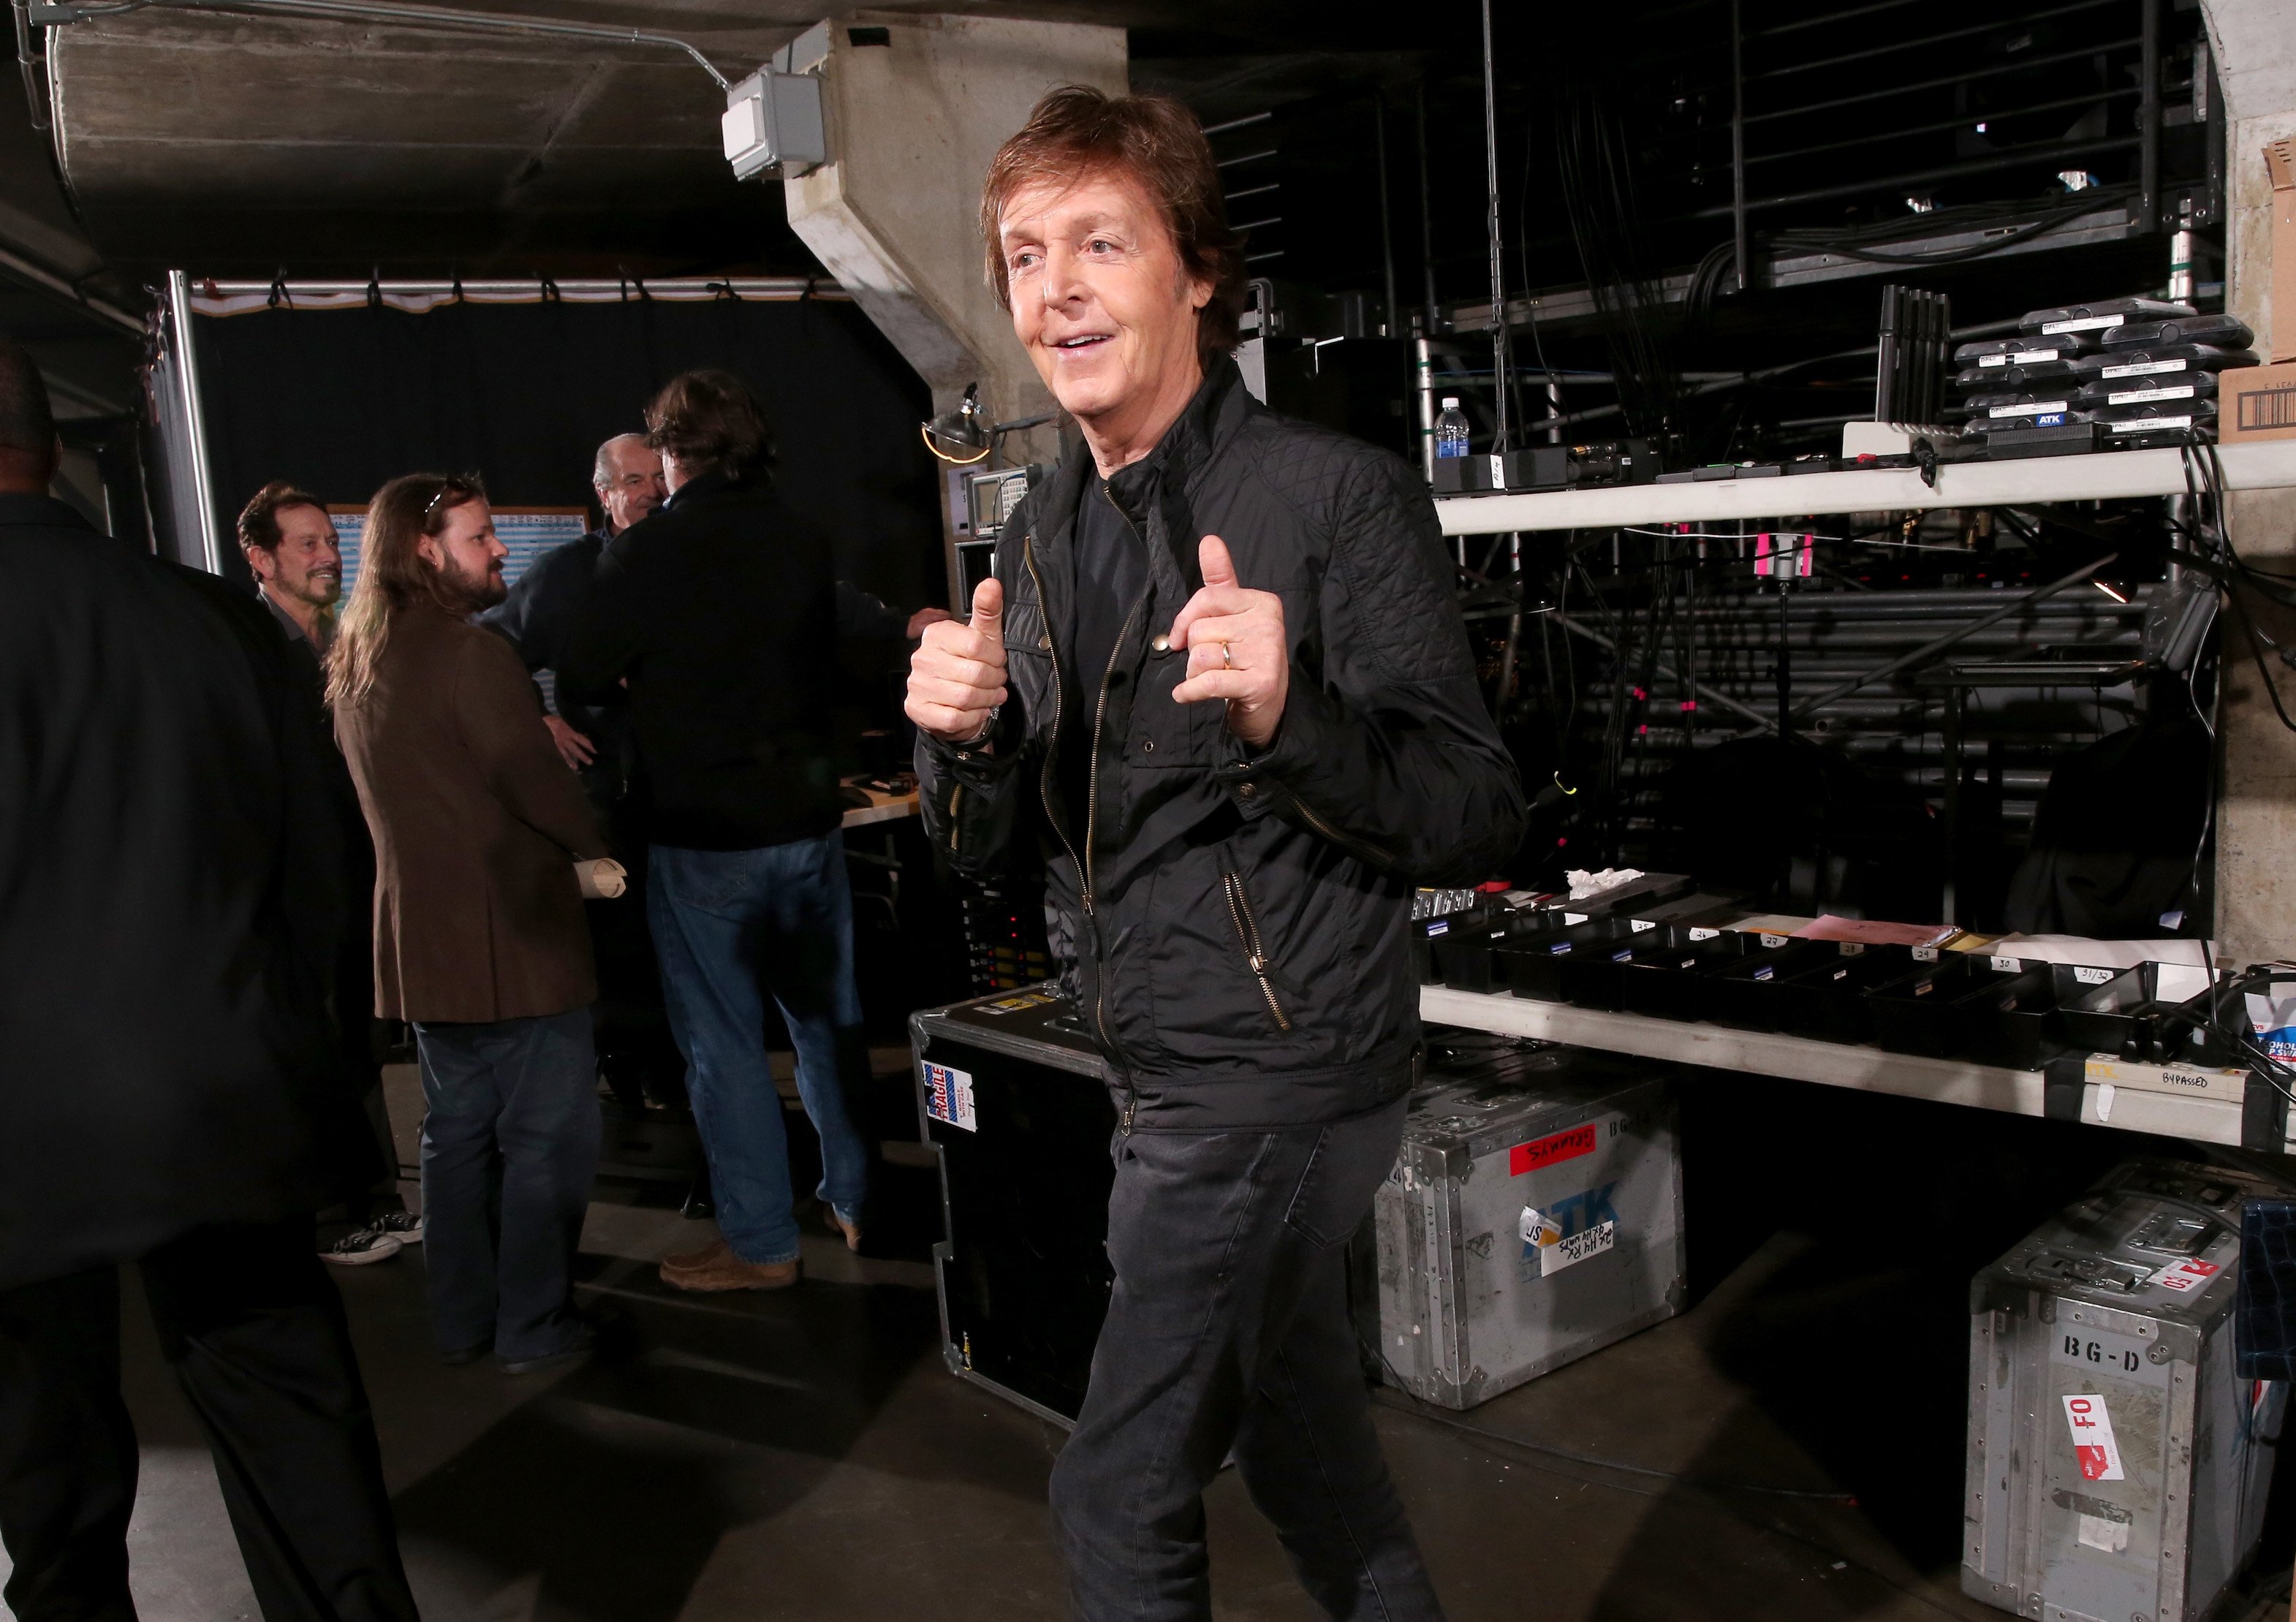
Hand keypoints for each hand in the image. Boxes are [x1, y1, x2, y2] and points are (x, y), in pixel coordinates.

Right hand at [544, 715, 595, 769]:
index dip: (588, 745)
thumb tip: (587, 735)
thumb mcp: (570, 723)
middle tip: (590, 762)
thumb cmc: (560, 721)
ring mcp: (559, 743)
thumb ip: (577, 730)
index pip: (581, 739)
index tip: (595, 751)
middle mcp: (565, 739)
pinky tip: (569, 765)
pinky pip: (561, 753)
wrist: (545, 721)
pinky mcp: (555, 745)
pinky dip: (565, 759)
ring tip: (576, 767)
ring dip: (572, 760)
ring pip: (566, 753)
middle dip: (582, 756)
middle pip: (574, 749)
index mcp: (570, 732)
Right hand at [906, 577, 1007, 741]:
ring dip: (986, 699)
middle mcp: (922, 657)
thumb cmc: (971, 666)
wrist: (953, 704)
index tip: (998, 661)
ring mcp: (916, 684)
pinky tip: (976, 711)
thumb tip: (992, 583)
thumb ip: (988, 610)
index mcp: (936, 634)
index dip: (996, 657)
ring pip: (965, 696)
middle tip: (997, 682)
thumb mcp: (985, 636)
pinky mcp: (916, 709)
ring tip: (991, 696)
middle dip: (994, 680)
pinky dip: (972, 718)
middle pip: (974, 673)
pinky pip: (953, 718)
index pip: (977, 644)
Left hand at [1169, 535, 1287, 750]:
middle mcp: (1269, 623)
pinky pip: (1209, 681)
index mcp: (1263, 602)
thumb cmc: (1244, 659)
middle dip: (1194, 652)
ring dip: (1195, 674)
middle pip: (1200, 630)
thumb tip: (1210, 540)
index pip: (1206, 599)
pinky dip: (1190, 691)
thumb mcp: (1232, 616)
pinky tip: (1185, 695)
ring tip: (1212, 678)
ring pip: (1200, 656)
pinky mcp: (1261, 683)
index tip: (1178, 639)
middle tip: (1213, 664)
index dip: (1184, 621)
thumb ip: (1220, 580)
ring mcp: (1267, 653)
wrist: (1268, 708)